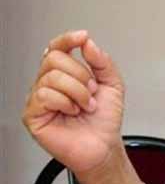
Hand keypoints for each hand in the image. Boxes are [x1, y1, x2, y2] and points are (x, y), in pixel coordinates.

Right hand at [23, 30, 124, 173]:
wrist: (104, 146)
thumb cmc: (105, 121)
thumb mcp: (113, 85)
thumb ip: (103, 62)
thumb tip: (88, 44)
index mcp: (65, 74)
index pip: (57, 48)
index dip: (67, 39)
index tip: (83, 37)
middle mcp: (49, 84)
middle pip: (54, 58)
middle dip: (81, 74)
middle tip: (91, 92)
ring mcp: (39, 99)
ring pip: (52, 76)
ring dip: (78, 91)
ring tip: (85, 106)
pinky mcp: (32, 115)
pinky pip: (44, 95)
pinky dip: (65, 102)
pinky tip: (72, 112)